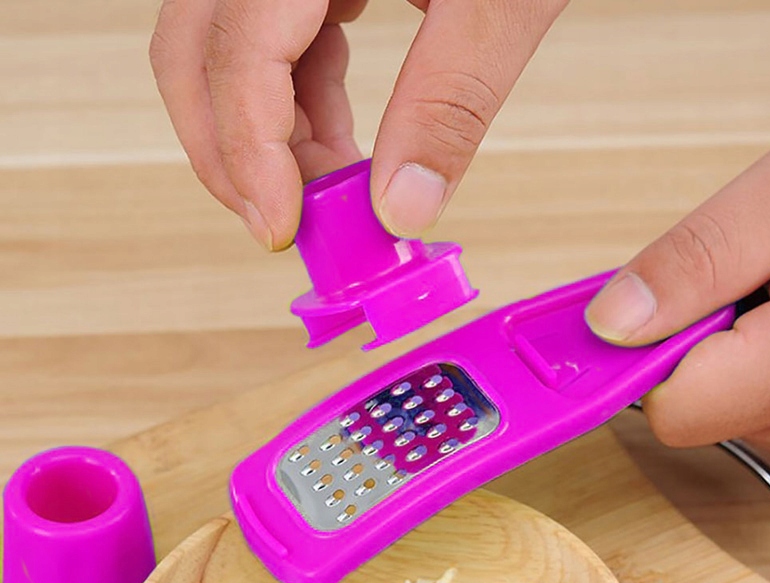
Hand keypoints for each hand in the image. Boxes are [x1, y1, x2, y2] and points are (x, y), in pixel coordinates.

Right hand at [149, 0, 568, 249]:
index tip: (283, 228)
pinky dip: (299, 108)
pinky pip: (273, 46)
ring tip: (333, 190)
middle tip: (284, 224)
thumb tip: (402, 208)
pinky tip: (338, 142)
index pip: (238, 53)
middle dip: (234, 155)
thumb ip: (449, 102)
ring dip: (270, 141)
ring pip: (230, 59)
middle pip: (198, 55)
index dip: (249, 154)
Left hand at [585, 136, 769, 461]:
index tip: (616, 317)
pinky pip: (757, 405)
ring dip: (726, 348)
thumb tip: (610, 320)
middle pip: (690, 405)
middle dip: (688, 340)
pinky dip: (754, 363)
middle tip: (730, 279)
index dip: (636, 353)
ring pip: (722, 406)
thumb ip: (700, 260)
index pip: (668, 403)